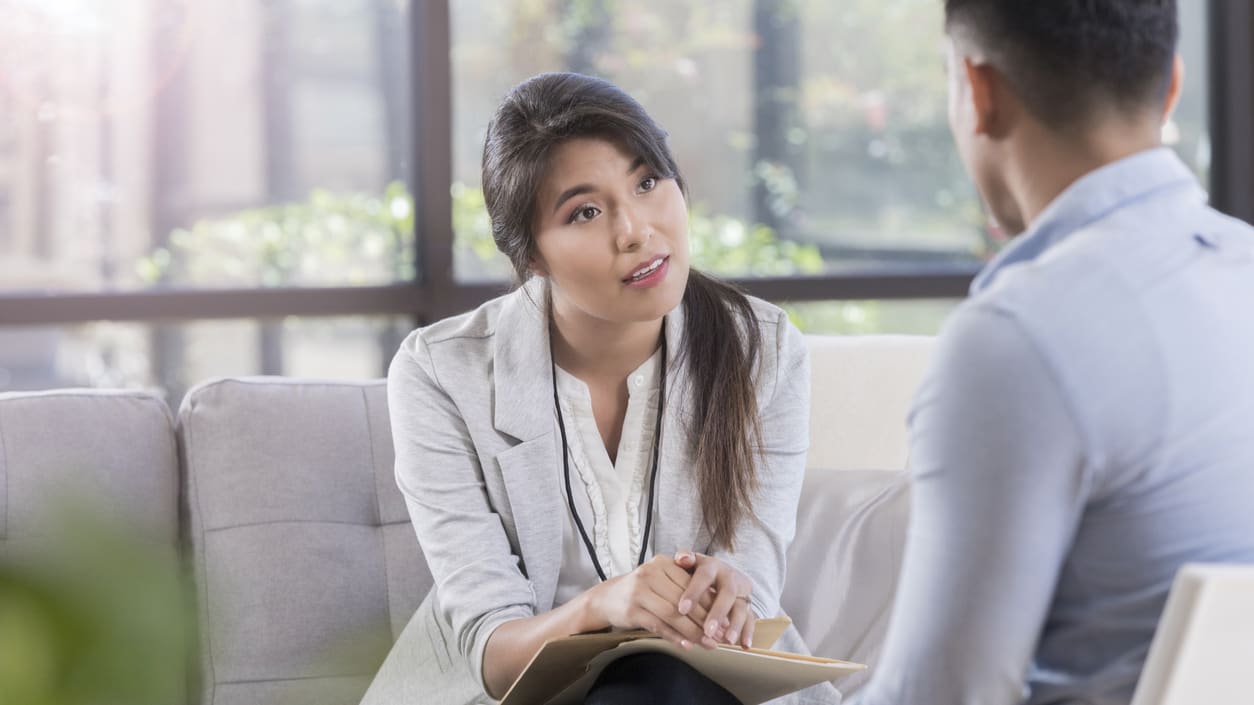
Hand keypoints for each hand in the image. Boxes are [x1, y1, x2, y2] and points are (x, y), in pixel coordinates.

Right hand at [585, 555, 717, 649]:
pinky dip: (674, 637)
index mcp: (662, 563)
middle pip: (684, 600)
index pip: (692, 585)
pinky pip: (658, 625)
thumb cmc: (642, 590)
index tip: (725, 619)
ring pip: (673, 614)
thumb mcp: (661, 579)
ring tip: (708, 644)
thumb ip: (683, 587)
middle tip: (720, 636)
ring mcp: (639, 592)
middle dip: (705, 621)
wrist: (607, 597)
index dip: (710, 603)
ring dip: (693, 632)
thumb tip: (717, 608)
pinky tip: (687, 646)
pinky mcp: (632, 610)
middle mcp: (650, 574)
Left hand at [674, 551, 756, 648]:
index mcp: (712, 566)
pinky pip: (751, 619)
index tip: (682, 609)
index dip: (694, 592)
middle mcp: (730, 578)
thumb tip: (682, 558)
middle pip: (727, 593)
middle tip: (707, 630)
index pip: (704, 577)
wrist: (721, 574)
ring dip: (735, 625)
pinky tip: (744, 645)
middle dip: (718, 613)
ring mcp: (741, 593)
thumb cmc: (697, 572)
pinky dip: (748, 632)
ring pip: (741, 608)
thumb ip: (684, 559)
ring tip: (728, 640)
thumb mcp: (690, 563)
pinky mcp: (749, 606)